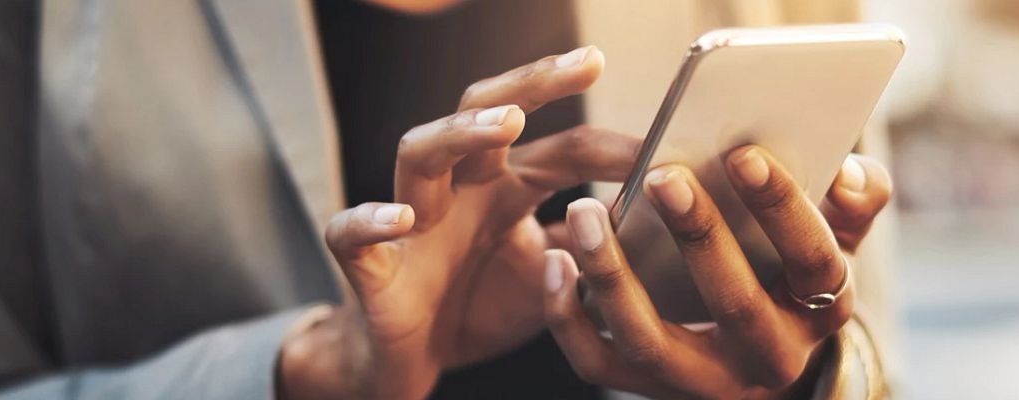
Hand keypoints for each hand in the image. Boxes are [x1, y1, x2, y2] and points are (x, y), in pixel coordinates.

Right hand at [280, 46, 640, 398]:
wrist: (411, 363)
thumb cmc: (478, 308)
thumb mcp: (553, 280)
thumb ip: (592, 249)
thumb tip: (655, 225)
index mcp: (503, 187)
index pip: (561, 148)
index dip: (612, 145)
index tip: (666, 143)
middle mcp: (457, 189)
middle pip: (484, 110)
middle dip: (533, 83)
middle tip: (588, 62)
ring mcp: (410, 221)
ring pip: (419, 151)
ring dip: (461, 132)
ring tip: (507, 122)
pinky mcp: (370, 267)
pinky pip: (352, 233)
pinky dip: (372, 220)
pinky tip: (402, 218)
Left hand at [543, 146, 891, 398]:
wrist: (761, 361)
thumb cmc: (790, 273)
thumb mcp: (835, 241)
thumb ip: (854, 202)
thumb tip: (852, 171)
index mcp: (821, 309)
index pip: (813, 261)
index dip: (784, 208)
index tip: (745, 154)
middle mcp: (768, 356)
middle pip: (734, 303)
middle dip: (699, 236)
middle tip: (663, 174)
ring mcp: (704, 380)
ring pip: (651, 341)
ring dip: (613, 275)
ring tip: (585, 210)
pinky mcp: (648, 389)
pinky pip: (598, 363)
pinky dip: (568, 316)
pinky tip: (555, 260)